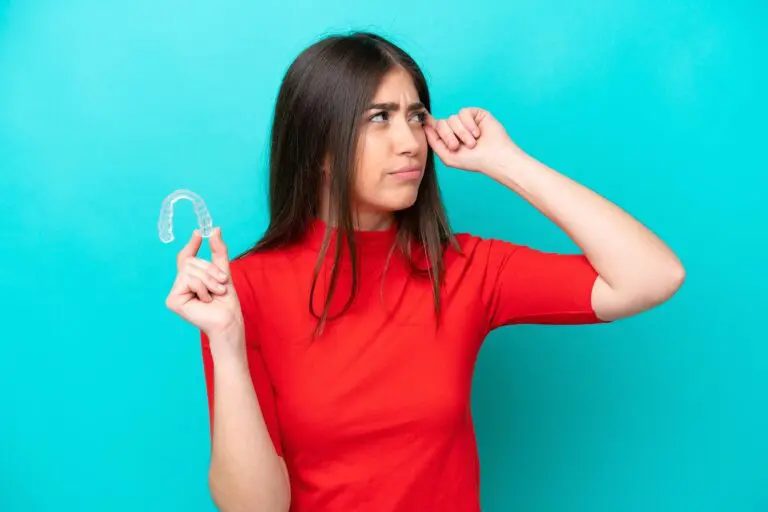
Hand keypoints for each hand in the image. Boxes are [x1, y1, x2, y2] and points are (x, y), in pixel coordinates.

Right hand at [165, 227, 243, 345]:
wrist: (228, 320)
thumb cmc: (226, 302)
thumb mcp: (223, 272)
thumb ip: (218, 252)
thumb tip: (215, 230)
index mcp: (191, 279)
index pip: (186, 257)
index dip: (191, 244)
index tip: (198, 233)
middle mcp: (180, 285)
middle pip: (190, 262)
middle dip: (210, 271)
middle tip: (221, 284)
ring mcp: (175, 293)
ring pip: (189, 270)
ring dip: (209, 281)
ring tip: (215, 293)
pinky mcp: (172, 300)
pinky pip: (187, 280)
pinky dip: (201, 288)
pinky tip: (205, 301)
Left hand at [425, 107, 524, 175]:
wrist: (494, 157)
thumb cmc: (473, 160)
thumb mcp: (448, 156)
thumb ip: (434, 142)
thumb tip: (425, 125)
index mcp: (447, 138)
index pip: (434, 127)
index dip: (427, 122)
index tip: (420, 115)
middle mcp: (455, 128)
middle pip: (441, 123)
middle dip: (447, 136)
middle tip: (457, 146)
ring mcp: (465, 120)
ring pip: (452, 118)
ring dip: (461, 133)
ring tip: (472, 144)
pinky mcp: (475, 113)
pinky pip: (463, 113)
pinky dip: (469, 125)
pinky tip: (477, 133)